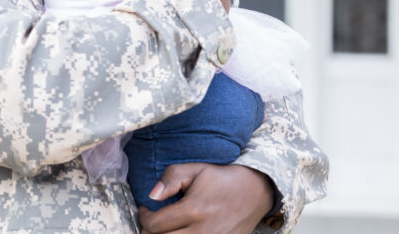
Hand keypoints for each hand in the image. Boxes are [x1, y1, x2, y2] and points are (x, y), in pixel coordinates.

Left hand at [138, 163, 273, 233]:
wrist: (255, 192)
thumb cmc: (221, 179)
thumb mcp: (195, 170)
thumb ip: (170, 178)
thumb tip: (152, 196)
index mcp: (194, 210)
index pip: (155, 225)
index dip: (143, 217)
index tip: (146, 209)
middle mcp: (203, 231)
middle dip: (150, 231)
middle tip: (152, 222)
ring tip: (164, 228)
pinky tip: (179, 232)